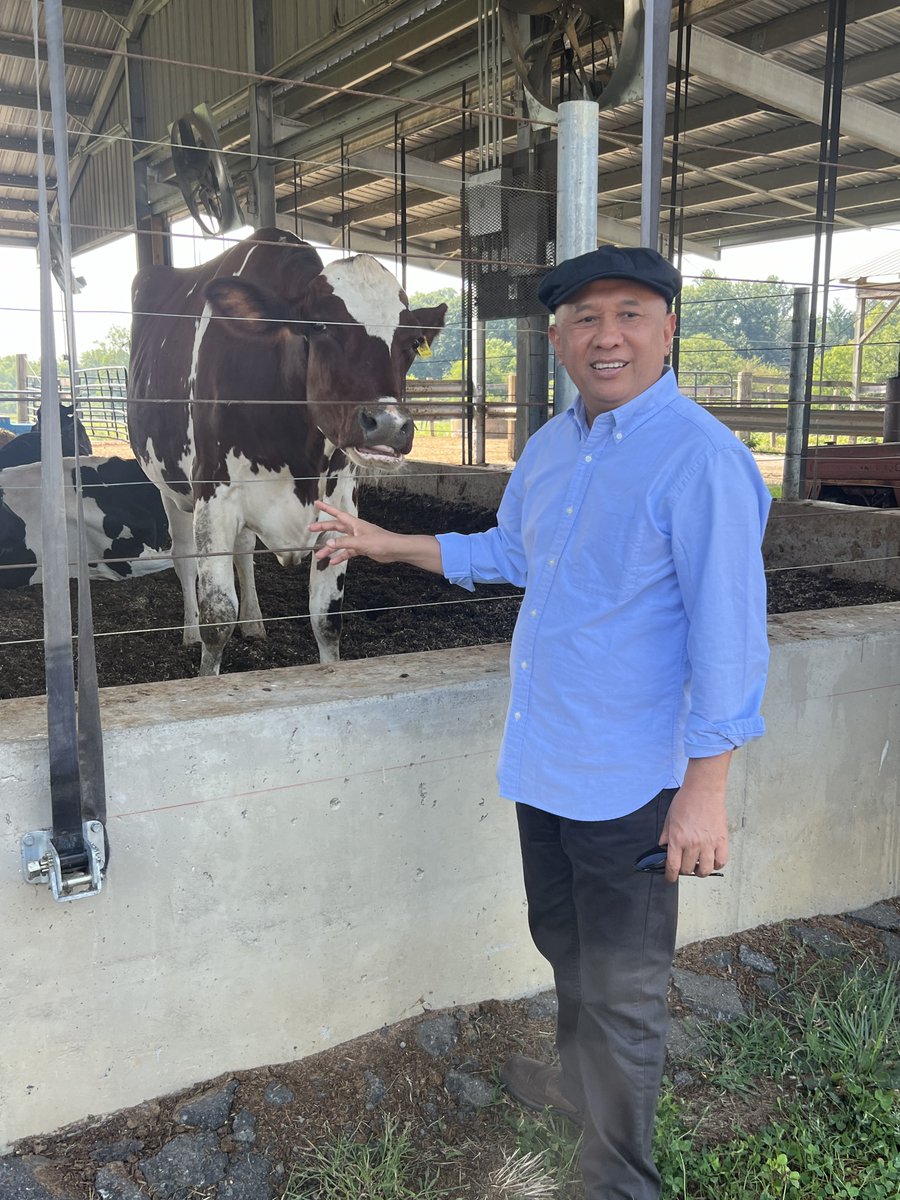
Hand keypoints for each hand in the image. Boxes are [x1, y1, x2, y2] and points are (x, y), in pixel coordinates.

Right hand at [309, 501, 443, 573]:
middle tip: (311, 529)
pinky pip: (347, 552)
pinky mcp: (361, 548)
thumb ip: (344, 543)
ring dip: (330, 549)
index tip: (317, 503)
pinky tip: (333, 561)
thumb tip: (329, 543)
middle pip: (335, 528)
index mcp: (354, 524)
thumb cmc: (381, 542)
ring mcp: (357, 539)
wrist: (394, 550)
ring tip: (319, 555)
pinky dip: (340, 556)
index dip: (326, 508)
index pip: (337, 514)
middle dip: (323, 528)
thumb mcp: (360, 542)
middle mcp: (354, 530)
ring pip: (340, 542)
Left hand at [658, 753, 730, 881]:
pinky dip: (716, 864)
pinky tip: (712, 859)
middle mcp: (692, 844)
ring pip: (705, 870)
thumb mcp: (669, 818)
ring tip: (699, 865)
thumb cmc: (686, 801)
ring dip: (701, 871)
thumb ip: (665, 835)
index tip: (670, 878)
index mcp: (677, 839)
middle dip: (685, 871)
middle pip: (688, 870)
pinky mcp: (721, 840)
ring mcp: (708, 843)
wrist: (703, 790)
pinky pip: (721, 861)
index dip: (670, 877)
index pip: (673, 867)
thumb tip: (662, 849)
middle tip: (686, 865)